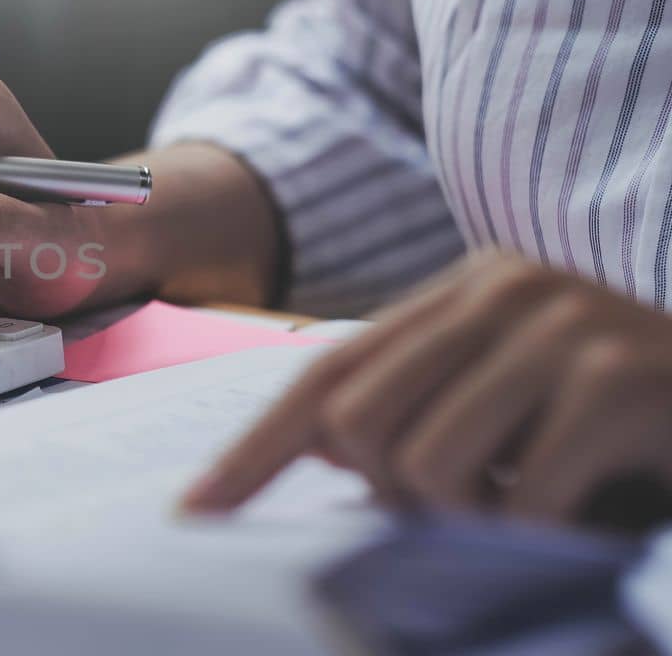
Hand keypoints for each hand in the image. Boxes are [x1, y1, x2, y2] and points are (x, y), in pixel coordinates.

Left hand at [181, 252, 671, 529]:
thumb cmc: (627, 423)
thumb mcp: (509, 406)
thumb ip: (420, 407)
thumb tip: (322, 447)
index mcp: (465, 289)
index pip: (325, 374)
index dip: (254, 449)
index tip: (195, 510)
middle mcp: (505, 289)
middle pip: (355, 423)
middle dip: (392, 492)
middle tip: (470, 504)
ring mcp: (564, 326)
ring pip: (422, 464)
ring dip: (471, 516)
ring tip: (536, 503)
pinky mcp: (618, 381)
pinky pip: (518, 499)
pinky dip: (539, 532)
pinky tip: (586, 511)